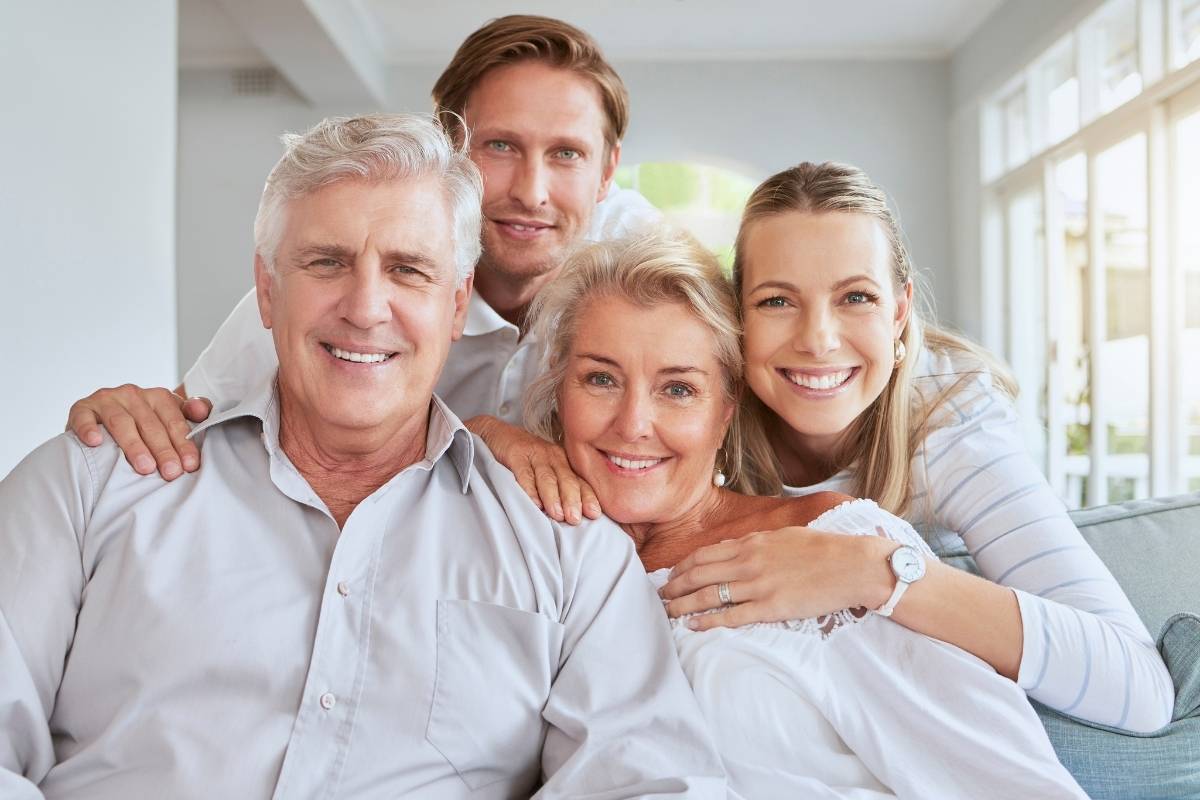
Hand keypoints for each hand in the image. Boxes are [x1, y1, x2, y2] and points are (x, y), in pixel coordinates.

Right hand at [67, 384, 212, 479]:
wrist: (100, 424)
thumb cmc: (142, 427)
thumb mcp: (168, 419)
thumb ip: (189, 415)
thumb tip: (203, 411)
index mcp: (158, 396)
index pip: (174, 420)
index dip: (183, 442)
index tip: (190, 465)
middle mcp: (132, 394)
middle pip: (150, 424)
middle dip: (163, 450)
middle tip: (171, 472)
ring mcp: (106, 399)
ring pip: (121, 422)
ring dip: (133, 445)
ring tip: (144, 467)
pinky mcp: (81, 408)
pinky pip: (83, 417)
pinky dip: (88, 429)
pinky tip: (95, 442)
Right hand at [466, 415, 600, 524]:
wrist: (499, 434)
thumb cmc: (527, 458)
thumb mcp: (547, 469)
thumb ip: (560, 488)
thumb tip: (574, 516)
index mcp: (564, 462)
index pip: (580, 481)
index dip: (588, 497)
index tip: (594, 514)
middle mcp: (553, 457)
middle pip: (566, 480)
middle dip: (573, 500)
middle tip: (575, 519)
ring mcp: (534, 455)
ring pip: (547, 478)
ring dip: (553, 497)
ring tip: (558, 514)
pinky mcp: (516, 455)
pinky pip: (524, 473)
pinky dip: (529, 488)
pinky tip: (534, 503)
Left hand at [658, 527, 892, 630]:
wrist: (851, 565)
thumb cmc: (821, 549)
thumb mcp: (782, 536)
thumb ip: (755, 543)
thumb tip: (732, 548)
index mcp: (751, 544)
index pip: (704, 555)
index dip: (682, 567)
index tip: (670, 577)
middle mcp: (748, 562)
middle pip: (698, 575)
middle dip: (674, 587)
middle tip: (659, 597)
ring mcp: (758, 585)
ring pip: (709, 595)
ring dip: (683, 605)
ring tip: (668, 613)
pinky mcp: (771, 607)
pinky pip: (731, 616)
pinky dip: (708, 621)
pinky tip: (693, 626)